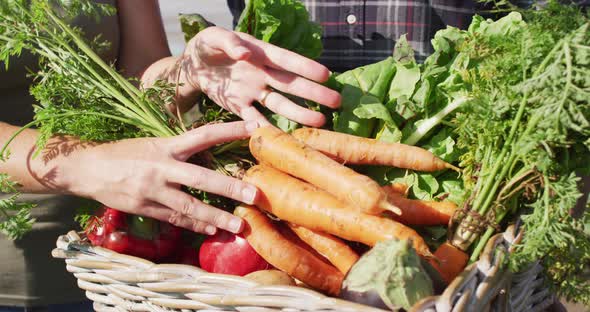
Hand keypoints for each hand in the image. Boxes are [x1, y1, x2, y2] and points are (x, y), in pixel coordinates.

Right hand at [61, 121, 258, 234]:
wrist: (87, 169)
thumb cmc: (125, 154)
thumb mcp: (153, 144)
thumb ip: (179, 151)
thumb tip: (209, 154)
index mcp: (166, 146)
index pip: (203, 135)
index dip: (229, 130)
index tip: (254, 127)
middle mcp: (162, 167)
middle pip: (201, 178)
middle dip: (229, 187)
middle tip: (254, 195)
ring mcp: (153, 190)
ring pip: (189, 206)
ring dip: (216, 217)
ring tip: (238, 226)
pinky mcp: (145, 208)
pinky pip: (175, 219)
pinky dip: (195, 225)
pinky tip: (212, 230)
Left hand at [180, 26, 340, 126]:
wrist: (192, 65)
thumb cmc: (208, 45)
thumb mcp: (213, 37)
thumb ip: (229, 43)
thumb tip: (245, 54)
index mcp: (260, 53)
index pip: (286, 60)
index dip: (305, 67)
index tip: (326, 74)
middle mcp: (262, 74)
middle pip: (291, 85)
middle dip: (313, 93)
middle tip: (337, 101)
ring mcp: (254, 92)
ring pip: (280, 104)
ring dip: (299, 113)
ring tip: (320, 121)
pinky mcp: (241, 107)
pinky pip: (255, 119)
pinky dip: (265, 129)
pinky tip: (281, 139)